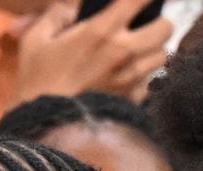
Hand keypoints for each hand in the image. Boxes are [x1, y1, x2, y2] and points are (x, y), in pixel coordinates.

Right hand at [6, 0, 172, 104]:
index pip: (138, 0)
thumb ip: (57, 14)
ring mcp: (133, 78)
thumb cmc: (38, 81)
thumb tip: (74, 8)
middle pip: (167, 28)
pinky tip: (129, 77)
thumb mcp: (36, 39)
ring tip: (139, 53)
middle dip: (158, 23)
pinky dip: (146, 76)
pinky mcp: (134, 100)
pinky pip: (153, 81)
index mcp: (101, 31)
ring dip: (154, 51)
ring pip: (164, 55)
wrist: (46, 125)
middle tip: (144, 27)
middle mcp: (124, 53)